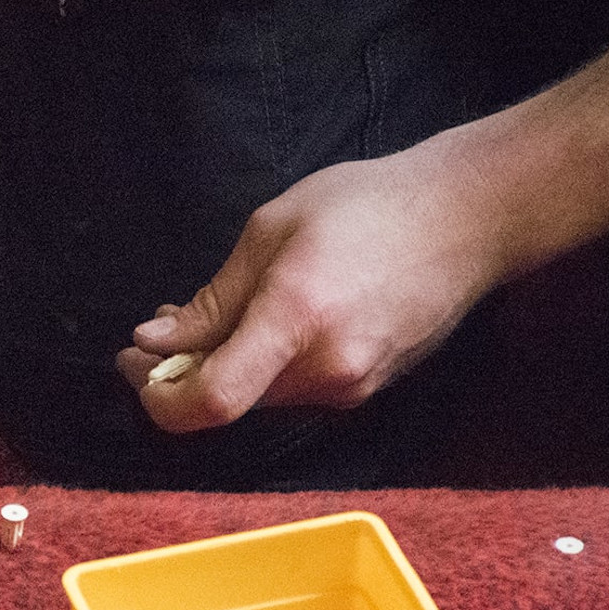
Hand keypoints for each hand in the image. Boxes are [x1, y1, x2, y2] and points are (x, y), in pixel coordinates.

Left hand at [117, 139, 508, 431]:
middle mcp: (326, 370)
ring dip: (221, 369)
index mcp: (296, 322)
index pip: (210, 402)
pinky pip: (294, 390)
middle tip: (154, 334)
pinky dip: (262, 368)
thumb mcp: (271, 231)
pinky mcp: (366, 390)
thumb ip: (211, 299)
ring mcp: (351, 388)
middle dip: (179, 375)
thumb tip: (156, 340)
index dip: (159, 399)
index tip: (137, 369)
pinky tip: (259, 327)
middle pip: (228, 403)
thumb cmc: (370, 206)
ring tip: (205, 319)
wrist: (470, 218)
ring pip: (259, 398)